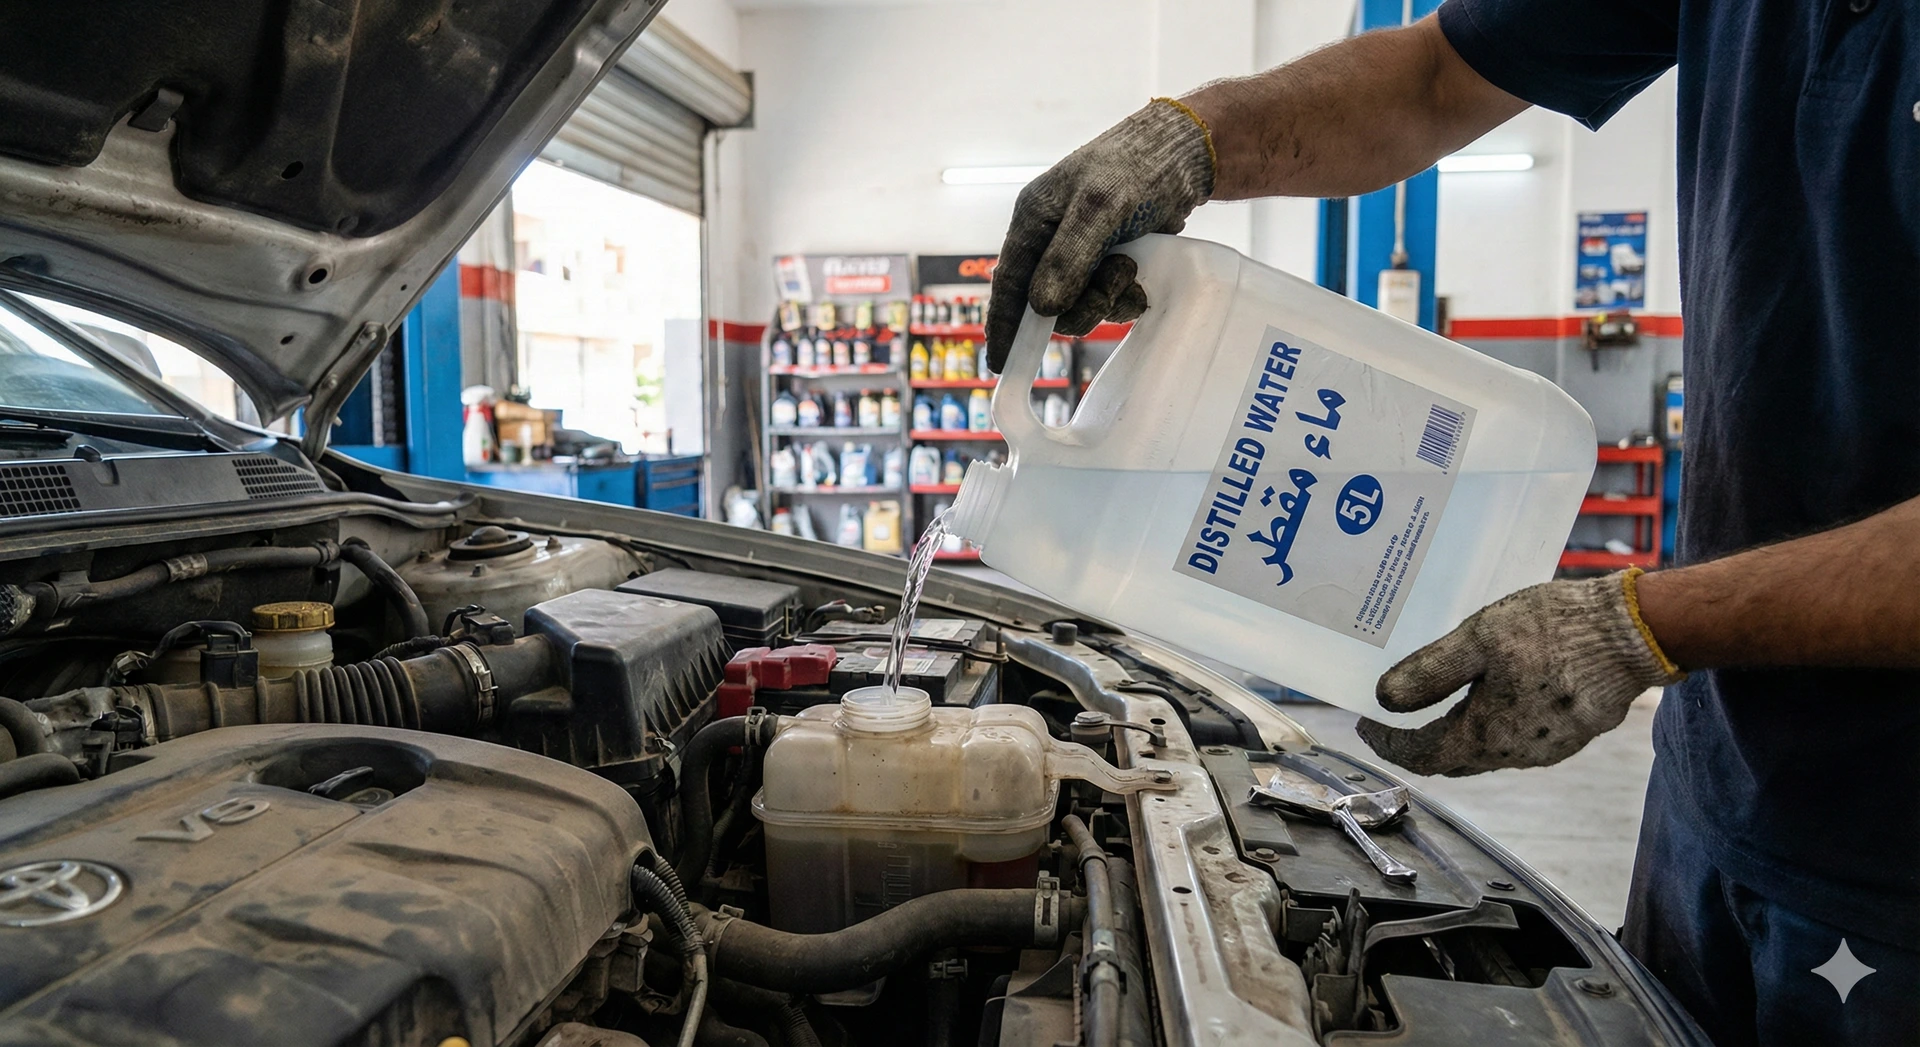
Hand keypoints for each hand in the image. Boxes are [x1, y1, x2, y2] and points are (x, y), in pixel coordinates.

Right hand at [985, 99, 1215, 370]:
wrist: (1185, 154)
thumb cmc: (1137, 167)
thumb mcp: (1101, 207)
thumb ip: (1070, 256)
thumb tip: (1044, 307)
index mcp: (1034, 220)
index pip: (1009, 283)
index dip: (1003, 325)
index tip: (1001, 364)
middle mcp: (1051, 239)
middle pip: (1048, 304)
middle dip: (1082, 304)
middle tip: (1115, 281)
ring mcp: (1081, 253)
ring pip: (1080, 306)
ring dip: (1108, 300)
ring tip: (1131, 268)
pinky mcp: (1109, 261)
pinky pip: (1107, 301)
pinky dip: (1125, 299)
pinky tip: (1141, 281)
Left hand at [1355, 570, 1683, 775]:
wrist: (1633, 632)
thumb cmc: (1555, 630)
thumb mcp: (1479, 638)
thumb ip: (1430, 671)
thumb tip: (1386, 700)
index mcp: (1486, 735)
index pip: (1420, 755)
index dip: (1387, 742)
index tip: (1366, 721)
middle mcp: (1516, 754)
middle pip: (1452, 758)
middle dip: (1418, 738)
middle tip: (1394, 711)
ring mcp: (1548, 749)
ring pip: (1486, 750)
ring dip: (1456, 730)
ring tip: (1437, 694)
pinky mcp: (1571, 735)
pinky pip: (1517, 738)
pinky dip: (1491, 724)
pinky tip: (1489, 693)